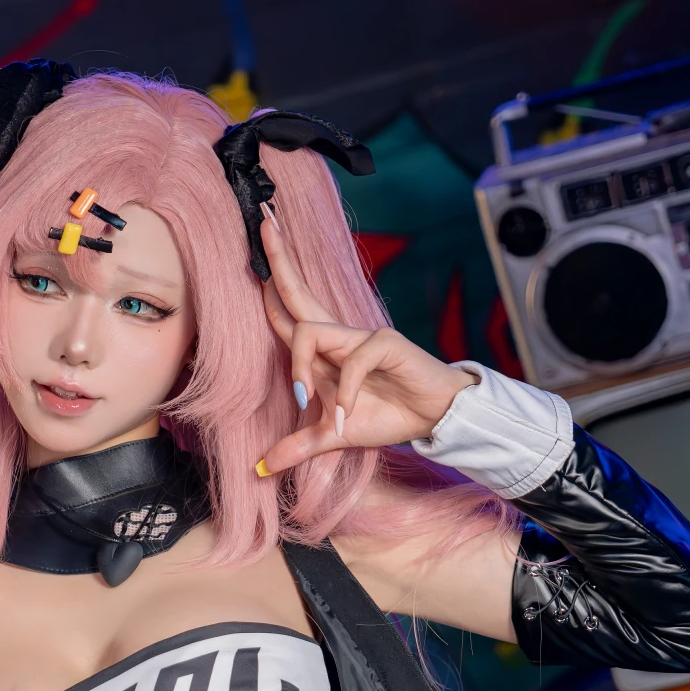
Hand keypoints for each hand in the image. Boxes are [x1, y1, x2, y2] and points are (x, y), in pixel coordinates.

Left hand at [256, 211, 472, 477]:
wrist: (435, 417)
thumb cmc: (389, 415)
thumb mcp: (334, 436)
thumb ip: (299, 446)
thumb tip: (261, 469)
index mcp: (324, 349)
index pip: (288, 312)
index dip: (269, 286)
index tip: (254, 254)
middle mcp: (338, 334)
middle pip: (298, 292)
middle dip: (278, 259)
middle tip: (262, 222)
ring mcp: (361, 335)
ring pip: (311, 333)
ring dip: (303, 373)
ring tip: (315, 408)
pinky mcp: (385, 343)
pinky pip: (351, 362)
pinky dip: (344, 392)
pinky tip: (347, 414)